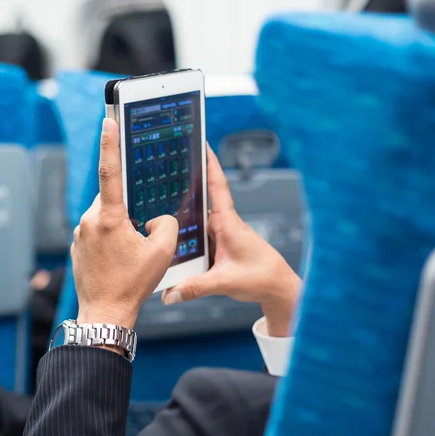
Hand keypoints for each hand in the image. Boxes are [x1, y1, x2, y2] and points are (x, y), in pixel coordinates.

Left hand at [71, 118, 177, 336]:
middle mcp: (89, 221)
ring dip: (120, 224)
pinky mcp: (78, 245)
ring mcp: (81, 234)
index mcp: (109, 218)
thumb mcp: (162, 252)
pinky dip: (111, 237)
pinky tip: (120, 258)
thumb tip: (156, 217)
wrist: (105, 313)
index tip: (107, 120)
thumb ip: (166, 223)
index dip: (109, 143)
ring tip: (130, 252)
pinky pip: (97, 230)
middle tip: (140, 231)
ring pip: (105, 215)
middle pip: (112, 198)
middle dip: (128, 207)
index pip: (109, 171)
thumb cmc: (131, 285)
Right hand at [162, 148, 301, 336]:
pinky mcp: (218, 246)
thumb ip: (195, 288)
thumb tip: (169, 294)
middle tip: (159, 177)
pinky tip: (170, 245)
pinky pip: (197, 238)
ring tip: (156, 217)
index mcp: (228, 223)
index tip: (200, 141)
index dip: (209, 162)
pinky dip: (184, 238)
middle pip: (197, 202)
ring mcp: (220, 235)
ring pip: (194, 223)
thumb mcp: (225, 282)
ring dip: (180, 220)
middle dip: (180, 190)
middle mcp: (223, 225)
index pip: (217, 185)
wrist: (277, 289)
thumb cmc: (262, 277)